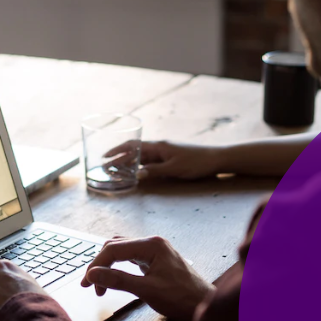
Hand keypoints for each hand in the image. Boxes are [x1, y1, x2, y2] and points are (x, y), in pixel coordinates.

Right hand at [81, 236, 211, 320]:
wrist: (204, 305)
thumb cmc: (183, 297)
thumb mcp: (147, 290)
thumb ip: (118, 280)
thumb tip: (94, 274)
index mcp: (152, 245)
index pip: (114, 249)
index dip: (97, 265)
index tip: (88, 281)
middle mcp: (153, 243)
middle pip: (115, 246)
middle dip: (100, 265)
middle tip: (91, 284)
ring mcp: (155, 251)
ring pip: (122, 251)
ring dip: (108, 265)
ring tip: (100, 283)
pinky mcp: (156, 260)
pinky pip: (130, 257)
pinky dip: (119, 267)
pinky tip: (115, 277)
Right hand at [107, 141, 222, 180]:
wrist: (215, 159)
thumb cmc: (195, 162)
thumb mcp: (174, 169)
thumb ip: (155, 171)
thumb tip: (137, 174)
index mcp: (158, 146)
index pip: (132, 146)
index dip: (117, 150)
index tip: (105, 156)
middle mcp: (158, 147)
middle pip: (134, 151)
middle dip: (119, 158)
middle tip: (105, 167)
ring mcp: (163, 153)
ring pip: (141, 157)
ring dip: (128, 162)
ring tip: (116, 171)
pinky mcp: (169, 159)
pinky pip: (149, 162)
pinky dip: (140, 166)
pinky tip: (135, 172)